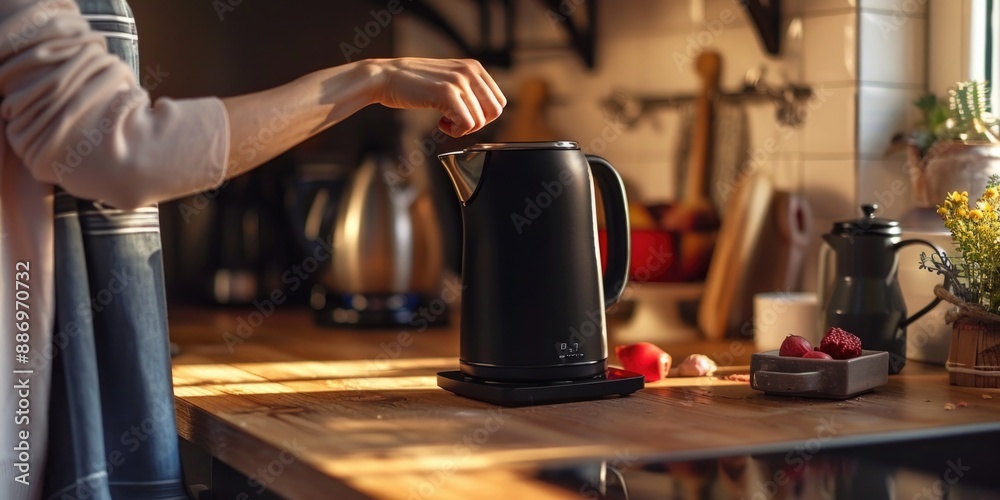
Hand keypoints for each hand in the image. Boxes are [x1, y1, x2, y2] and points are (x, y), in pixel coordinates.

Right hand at [369, 58, 506, 136]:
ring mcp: (459, 80)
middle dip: (477, 124)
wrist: (386, 77)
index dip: (483, 116)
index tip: (464, 116)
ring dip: (462, 129)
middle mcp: (470, 71)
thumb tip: (487, 113)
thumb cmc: (414, 83)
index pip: (499, 101)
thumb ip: (469, 89)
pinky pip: (467, 123)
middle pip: (495, 112)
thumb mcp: (449, 79)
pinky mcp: (447, 92)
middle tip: (456, 122)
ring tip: (444, 121)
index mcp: (474, 67)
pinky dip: (455, 131)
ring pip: (480, 120)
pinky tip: (440, 123)